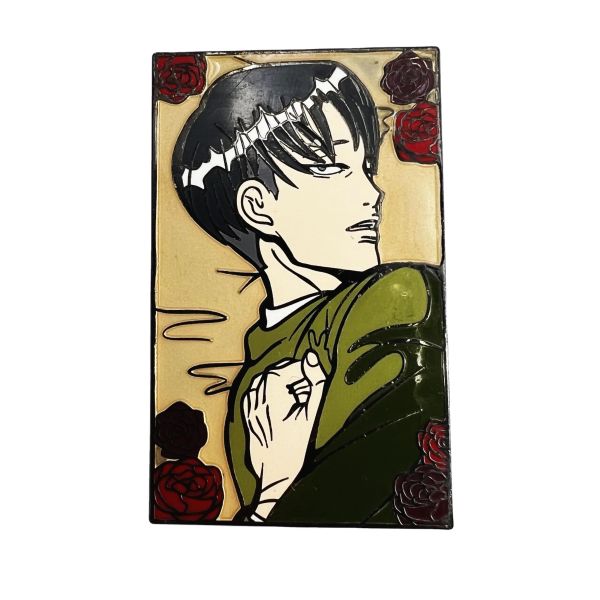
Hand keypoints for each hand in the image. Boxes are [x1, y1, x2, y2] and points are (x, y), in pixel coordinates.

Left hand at [242, 350, 325, 519]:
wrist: (275, 472)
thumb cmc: (295, 445)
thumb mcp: (311, 413)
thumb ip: (314, 382)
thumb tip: (310, 356)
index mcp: (273, 397)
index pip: (285, 369)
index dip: (300, 370)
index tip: (311, 380)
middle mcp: (257, 400)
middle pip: (273, 373)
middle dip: (290, 376)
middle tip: (305, 391)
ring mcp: (249, 407)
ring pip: (262, 381)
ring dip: (278, 383)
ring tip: (294, 398)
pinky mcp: (246, 414)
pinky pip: (253, 393)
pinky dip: (266, 392)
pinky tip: (278, 404)